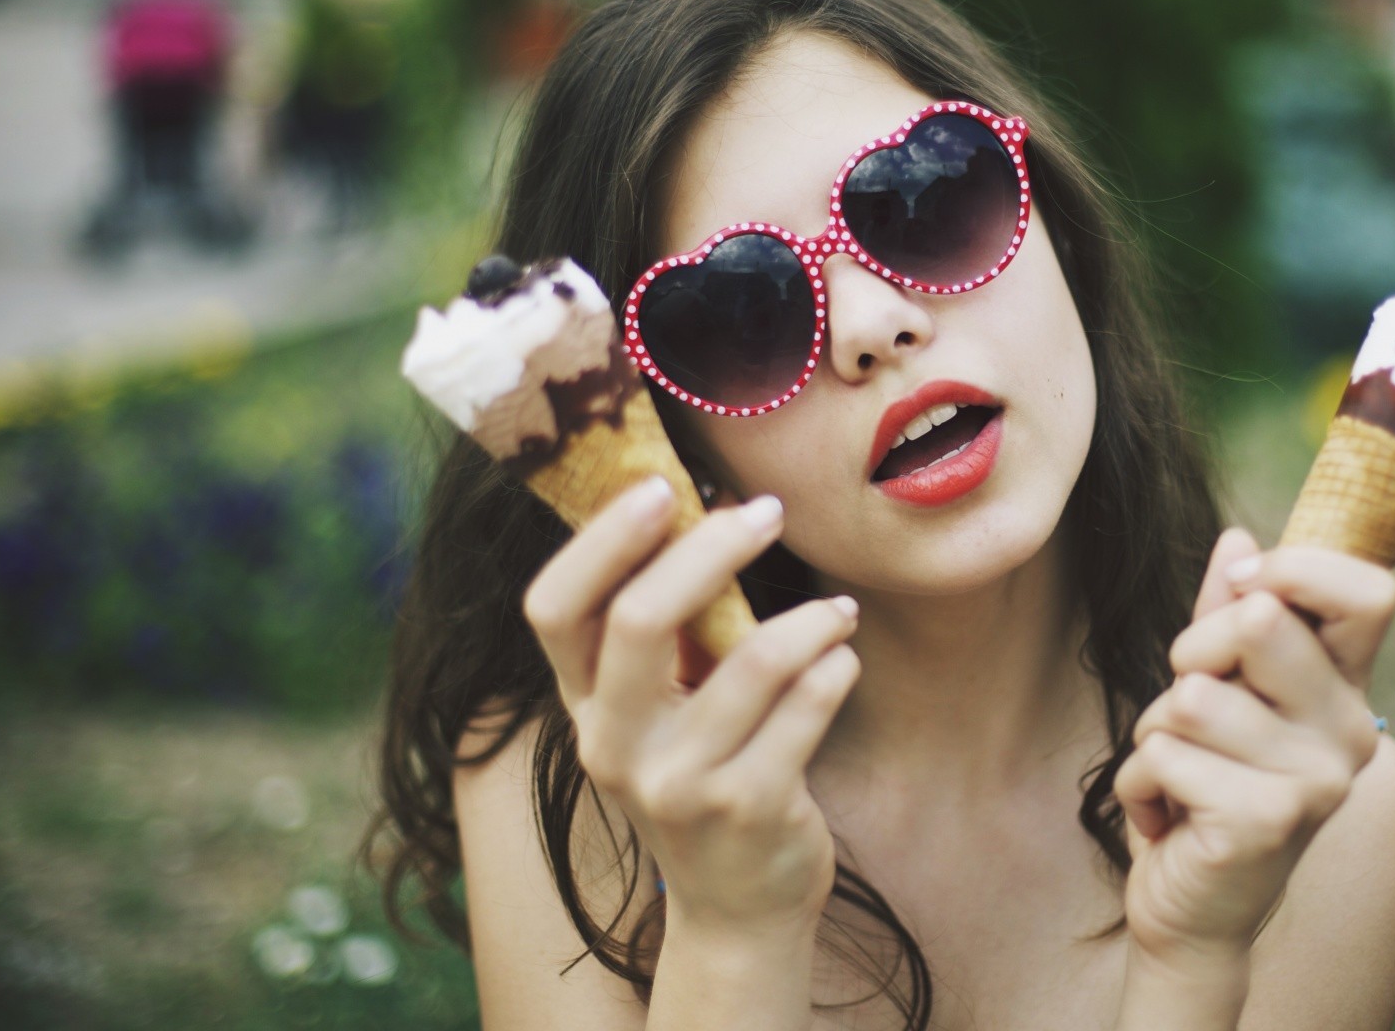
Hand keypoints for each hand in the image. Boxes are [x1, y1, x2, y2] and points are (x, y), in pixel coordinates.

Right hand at [521, 477, 860, 936]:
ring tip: (839, 610)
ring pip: (751, 661)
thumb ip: (664, 629)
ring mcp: (679, 784)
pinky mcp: (749, 810)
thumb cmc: (705, 775)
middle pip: (640, 619)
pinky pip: (807, 707)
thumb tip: (701, 503)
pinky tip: (842, 660)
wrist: (737, 906)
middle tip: (769, 512)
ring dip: (809, 619)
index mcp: (583, 705)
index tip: (661, 487)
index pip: (552, 608)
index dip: (600, 541)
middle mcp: (613, 745)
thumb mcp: (659, 711)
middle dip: (711, 549)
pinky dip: (835, 666)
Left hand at [1113, 528, 1381, 965]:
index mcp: (1346, 689)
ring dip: (1154, 733)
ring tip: (1179, 775)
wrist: (1194, 912)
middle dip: (1190, 655)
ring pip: (1191, 697)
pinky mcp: (1266, 822)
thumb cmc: (1202, 787)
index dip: (1297, 569)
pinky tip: (1168, 819)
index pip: (1370, 593)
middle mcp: (1350, 731)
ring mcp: (1316, 780)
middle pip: (1258, 622)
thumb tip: (1237, 539)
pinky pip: (1164, 754)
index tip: (1242, 590)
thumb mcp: (1214, 690)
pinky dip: (1139, 784)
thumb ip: (1227, 615)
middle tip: (1189, 711)